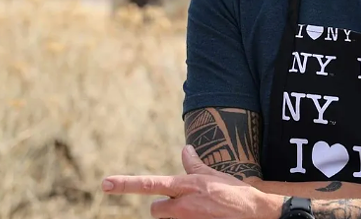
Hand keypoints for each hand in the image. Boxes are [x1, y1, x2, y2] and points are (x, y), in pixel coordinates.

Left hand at [102, 145, 284, 218]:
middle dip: (165, 208)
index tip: (105, 183)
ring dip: (178, 218)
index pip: (150, 183)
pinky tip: (204, 218)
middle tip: (185, 206)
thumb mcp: (214, 176)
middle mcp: (184, 205)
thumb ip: (194, 164)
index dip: (126, 184)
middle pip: (156, 209)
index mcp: (187, 185)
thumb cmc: (235, 194)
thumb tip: (184, 148)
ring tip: (200, 213)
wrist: (255, 214)